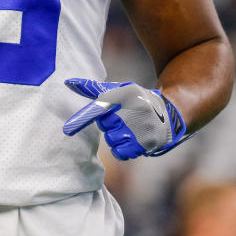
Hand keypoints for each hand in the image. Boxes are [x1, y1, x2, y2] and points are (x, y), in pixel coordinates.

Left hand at [62, 78, 187, 158]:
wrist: (169, 114)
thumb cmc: (137, 100)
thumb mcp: (119, 89)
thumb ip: (93, 87)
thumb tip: (68, 82)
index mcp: (124, 97)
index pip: (99, 108)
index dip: (82, 119)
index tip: (67, 130)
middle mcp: (131, 113)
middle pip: (104, 125)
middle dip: (110, 123)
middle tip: (123, 118)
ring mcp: (138, 130)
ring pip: (111, 140)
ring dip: (116, 137)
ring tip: (130, 129)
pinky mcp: (144, 145)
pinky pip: (120, 153)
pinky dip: (123, 149)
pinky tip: (132, 140)